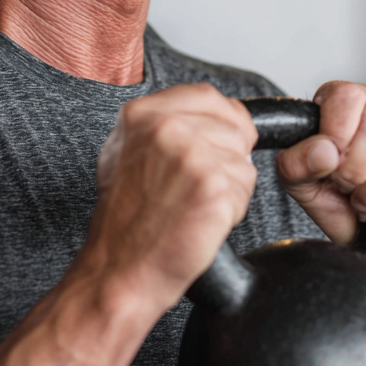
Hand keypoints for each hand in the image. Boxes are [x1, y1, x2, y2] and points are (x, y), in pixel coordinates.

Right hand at [84, 84, 257, 309]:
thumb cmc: (123, 219)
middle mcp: (166, 128)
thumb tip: (210, 110)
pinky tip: (201, 220)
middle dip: (228, 159)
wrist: (120, 268)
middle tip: (196, 187)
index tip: (220, 142)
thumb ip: (161, 122)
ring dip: (229, 187)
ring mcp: (191, 156)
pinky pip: (245, 190)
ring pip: (243, 161)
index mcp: (143, 114)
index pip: (208, 96)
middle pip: (234, 129)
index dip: (225, 120)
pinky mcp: (213, 188)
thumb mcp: (124, 152)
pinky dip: (231, 210)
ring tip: (193, 205)